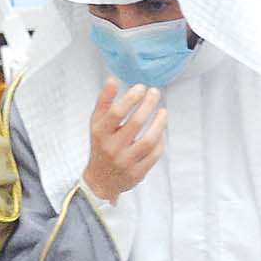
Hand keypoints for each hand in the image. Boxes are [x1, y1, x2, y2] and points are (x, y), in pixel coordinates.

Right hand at [83, 80, 166, 202]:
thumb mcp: (96, 124)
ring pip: (148, 140)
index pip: (116, 112)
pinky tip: (161, 131)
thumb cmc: (101, 145)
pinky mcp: (137, 173)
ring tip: (164, 111)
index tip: (141, 87)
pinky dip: (160, 141)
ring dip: (159, 123)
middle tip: (155, 92)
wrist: (100, 180)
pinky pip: (154, 154)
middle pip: (135, 123)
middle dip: (148, 104)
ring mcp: (125, 162)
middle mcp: (112, 148)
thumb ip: (104, 102)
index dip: (131, 98)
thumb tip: (112, 79)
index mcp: (100, 133)